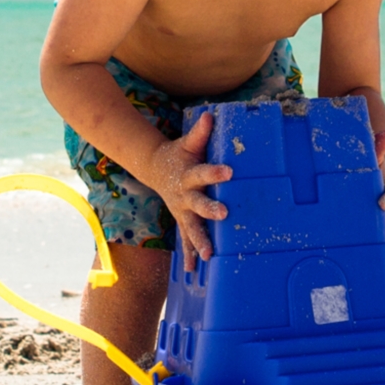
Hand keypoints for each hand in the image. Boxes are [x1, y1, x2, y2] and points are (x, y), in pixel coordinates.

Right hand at [147, 111, 232, 265]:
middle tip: (225, 214)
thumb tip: (211, 114)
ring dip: (199, 241)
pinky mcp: (181, 220)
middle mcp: (184, 196)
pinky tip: (192, 269)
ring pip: (191, 227)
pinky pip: (185, 239)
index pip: (203, 172)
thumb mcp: (187, 143)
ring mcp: (181, 211)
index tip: (230, 172)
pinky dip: (188, 253)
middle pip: (198, 204)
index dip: (215, 172)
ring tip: (208, 255)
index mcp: (188, 175)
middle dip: (210, 210)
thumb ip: (200, 132)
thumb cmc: (178, 155)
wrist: (155, 169)